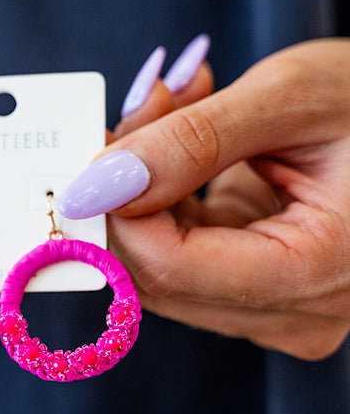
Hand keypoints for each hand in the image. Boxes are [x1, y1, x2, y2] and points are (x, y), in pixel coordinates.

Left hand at [60, 39, 349, 359]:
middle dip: (125, 194)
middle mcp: (298, 314)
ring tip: (176, 106)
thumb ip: (191, 142)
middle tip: (135, 111)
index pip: (170, 268)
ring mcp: (279, 310)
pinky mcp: (262, 292)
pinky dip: (168, 199)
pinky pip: (183, 256)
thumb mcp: (291, 100)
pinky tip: (188, 140)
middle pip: (158, 277)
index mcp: (318, 274)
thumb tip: (99, 182)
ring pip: (162, 269)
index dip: (116, 208)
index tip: (94, 143)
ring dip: (146, 189)